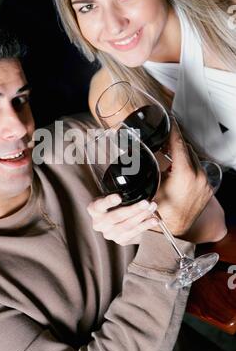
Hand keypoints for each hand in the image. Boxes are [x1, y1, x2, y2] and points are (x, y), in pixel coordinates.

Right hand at [87, 194, 157, 245]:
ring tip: (152, 208)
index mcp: (94, 209)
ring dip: (142, 216)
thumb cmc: (115, 205)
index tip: (118, 197)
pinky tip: (153, 220)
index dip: (109, 201)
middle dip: (133, 209)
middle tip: (145, 202)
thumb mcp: (114, 196)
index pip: (100, 205)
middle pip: (116, 216)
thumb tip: (134, 174)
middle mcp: (99, 223)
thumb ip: (120, 191)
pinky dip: (145, 225)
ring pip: (127, 225)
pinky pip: (134, 233)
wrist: (117, 223)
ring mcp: (109, 234)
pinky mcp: (119, 240)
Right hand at [154, 119, 214, 236]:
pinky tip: (177, 169)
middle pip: (187, 149)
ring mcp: (205, 183)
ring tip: (169, 154)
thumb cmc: (162, 212)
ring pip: (193, 159)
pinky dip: (188, 166)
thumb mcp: (151, 186)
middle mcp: (199, 177)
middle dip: (175, 142)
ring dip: (181, 154)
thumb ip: (150, 168)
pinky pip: (198, 170)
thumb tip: (143, 154)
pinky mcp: (207, 188)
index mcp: (185, 174)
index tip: (169, 120)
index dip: (173, 129)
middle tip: (164, 138)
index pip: (179, 143)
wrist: (176, 230)